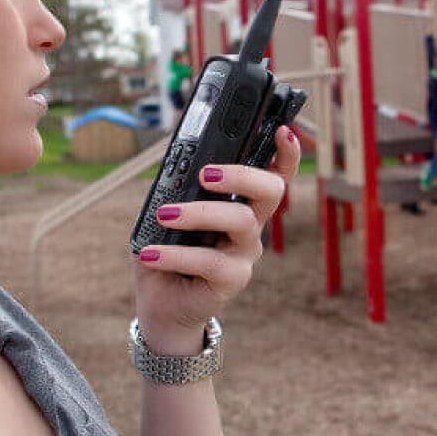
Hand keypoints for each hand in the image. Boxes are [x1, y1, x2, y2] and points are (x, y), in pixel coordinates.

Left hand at [133, 127, 299, 353]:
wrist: (163, 305)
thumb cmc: (167, 251)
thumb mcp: (167, 214)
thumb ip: (176, 191)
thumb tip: (172, 166)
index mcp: (240, 204)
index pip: (273, 175)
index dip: (286, 153)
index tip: (282, 130)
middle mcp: (250, 226)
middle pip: (270, 191)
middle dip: (242, 174)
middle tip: (204, 175)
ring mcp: (244, 254)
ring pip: (241, 220)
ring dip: (200, 213)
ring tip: (166, 214)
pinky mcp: (232, 280)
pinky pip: (210, 261)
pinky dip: (175, 254)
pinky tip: (150, 254)